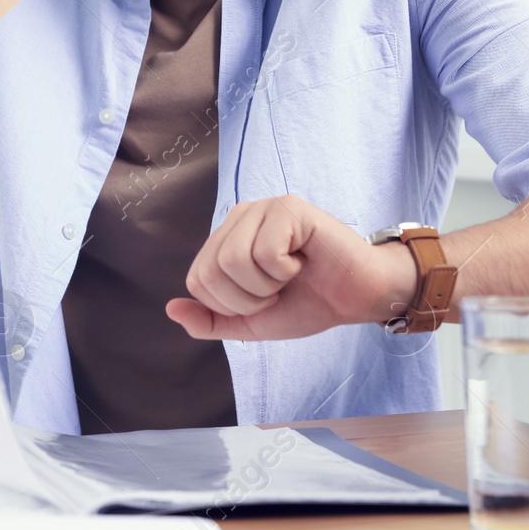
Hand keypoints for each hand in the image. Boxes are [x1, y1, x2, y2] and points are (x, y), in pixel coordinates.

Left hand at [165, 195, 417, 339]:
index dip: (231, 305)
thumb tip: (171, 308)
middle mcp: (239, 218)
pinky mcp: (289, 207)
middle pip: (211, 271)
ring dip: (267, 285)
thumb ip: (212, 319)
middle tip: (278, 289)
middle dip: (248, 299)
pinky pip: (265, 251)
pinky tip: (303, 260)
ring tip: (291, 275)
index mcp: (225, 240)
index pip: (197, 281)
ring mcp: (263, 208)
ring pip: (234, 261)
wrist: (357, 297)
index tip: (264, 298)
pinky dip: (285, 270)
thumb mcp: (251, 322)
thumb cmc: (308, 302)